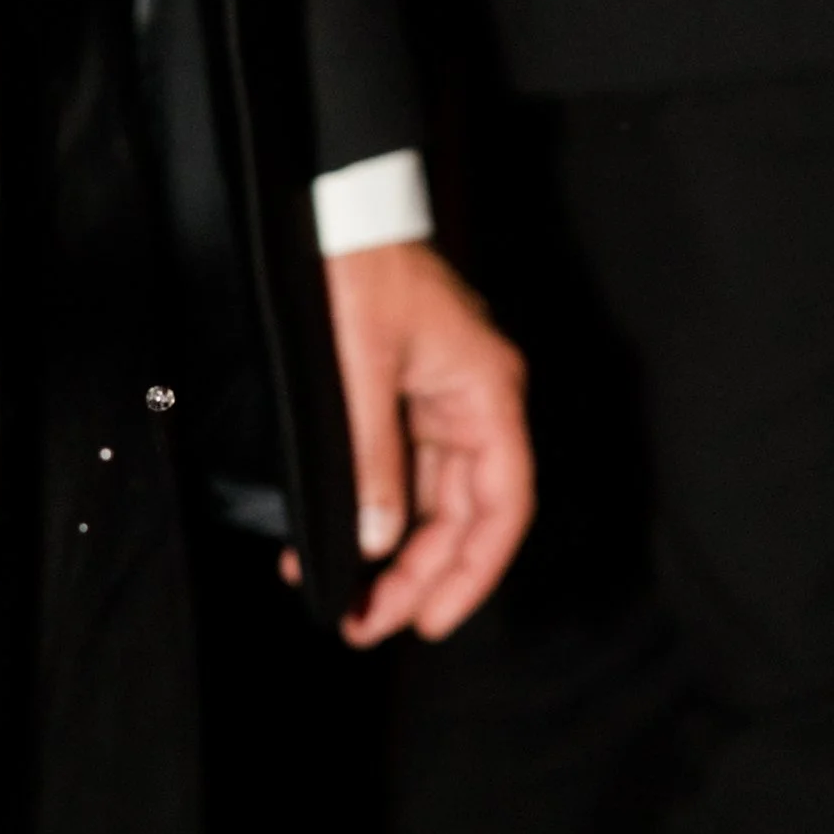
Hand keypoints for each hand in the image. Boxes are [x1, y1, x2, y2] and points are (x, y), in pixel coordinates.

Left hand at [289, 239, 533, 647]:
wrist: (342, 209)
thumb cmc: (363, 269)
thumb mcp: (361, 367)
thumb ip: (370, 457)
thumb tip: (376, 539)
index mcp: (486, 392)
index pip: (502, 503)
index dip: (474, 570)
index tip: (432, 619)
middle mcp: (475, 401)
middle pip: (465, 512)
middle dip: (421, 575)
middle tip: (368, 623)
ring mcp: (442, 399)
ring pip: (430, 499)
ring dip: (392, 553)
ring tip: (346, 599)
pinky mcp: (408, 395)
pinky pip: (400, 470)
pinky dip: (371, 510)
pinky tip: (330, 540)